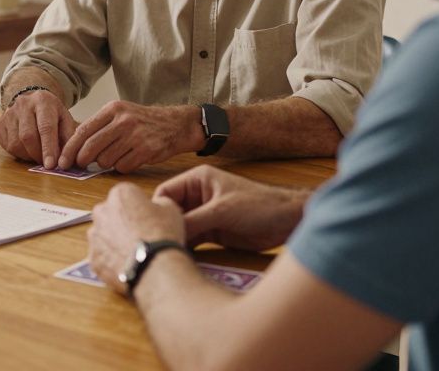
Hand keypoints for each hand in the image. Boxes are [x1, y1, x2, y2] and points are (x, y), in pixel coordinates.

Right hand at [0, 89, 75, 167]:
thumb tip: (64, 161)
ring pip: (15, 143)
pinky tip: (27, 150)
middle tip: (45, 163)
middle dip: (38, 154)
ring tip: (37, 155)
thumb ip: (67, 138)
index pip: (45, 127)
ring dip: (28, 156)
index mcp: (43, 101)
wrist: (31, 100)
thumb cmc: (51, 113)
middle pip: (28, 136)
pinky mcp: (0, 124)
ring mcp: (8, 114)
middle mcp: (23, 104)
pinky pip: (7, 146)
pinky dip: (19, 154)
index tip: (51, 165)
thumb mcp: (65, 119)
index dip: (48, 148)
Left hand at [58, 101, 201, 173]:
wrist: (175, 124)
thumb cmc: (142, 121)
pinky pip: (122, 167)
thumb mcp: (120, 114)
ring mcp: (135, 136)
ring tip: (114, 156)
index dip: (69, 148)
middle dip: (82, 160)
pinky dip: (121, 167)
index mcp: (113, 109)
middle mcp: (123, 121)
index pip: (83, 131)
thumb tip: (74, 148)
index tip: (62, 160)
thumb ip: (99, 127)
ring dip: (105, 163)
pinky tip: (129, 159)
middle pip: (91, 147)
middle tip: (81, 165)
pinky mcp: (146, 151)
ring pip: (105, 160)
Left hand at [87, 183, 184, 295]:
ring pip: (105, 235)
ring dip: (116, 241)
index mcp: (119, 194)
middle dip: (123, 222)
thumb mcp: (170, 209)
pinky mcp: (94, 257)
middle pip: (112, 213)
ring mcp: (95, 236)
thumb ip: (159, 202)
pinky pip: (103, 256)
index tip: (148, 217)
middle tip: (141, 234)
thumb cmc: (161, 236)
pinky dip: (113, 259)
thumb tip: (156, 206)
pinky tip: (129, 264)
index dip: (139, 207)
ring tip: (136, 252)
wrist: (154, 267)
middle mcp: (102, 212)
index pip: (127, 195)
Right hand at [155, 165, 306, 250]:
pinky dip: (186, 247)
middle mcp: (197, 196)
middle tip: (157, 244)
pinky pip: (192, 239)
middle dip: (165, 226)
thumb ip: (194, 221)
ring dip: (176, 239)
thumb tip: (168, 233)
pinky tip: (181, 257)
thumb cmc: (259, 205)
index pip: (165, 193)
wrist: (288, 221)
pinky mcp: (212, 232)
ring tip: (167, 253)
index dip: (156, 209)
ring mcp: (204, 214)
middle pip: (170, 212)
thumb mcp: (222, 211)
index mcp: (197, 180)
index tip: (150, 228)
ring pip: (180, 227)